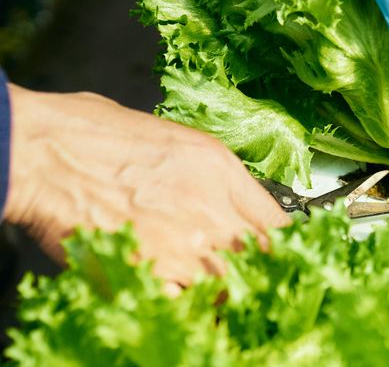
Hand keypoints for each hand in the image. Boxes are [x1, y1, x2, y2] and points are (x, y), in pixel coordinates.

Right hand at [4, 84, 289, 285]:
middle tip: (255, 280)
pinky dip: (189, 308)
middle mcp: (211, 210)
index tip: (285, 256)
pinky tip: (182, 299)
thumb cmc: (99, 136)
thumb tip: (237, 204)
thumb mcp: (179, 140)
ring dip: (227, 293)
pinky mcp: (149, 275)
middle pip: (264, 262)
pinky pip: (187, 306)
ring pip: (230, 289)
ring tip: (215, 290)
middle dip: (262, 273)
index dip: (288, 247)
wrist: (45, 152)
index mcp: (221, 172)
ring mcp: (183, 247)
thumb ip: (217, 176)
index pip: (280, 224)